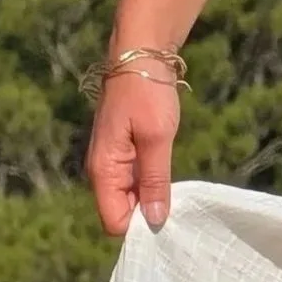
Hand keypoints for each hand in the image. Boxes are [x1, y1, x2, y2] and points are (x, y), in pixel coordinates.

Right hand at [86, 68, 182, 236]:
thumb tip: (155, 220)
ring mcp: (112, 161)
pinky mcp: (124, 151)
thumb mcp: (157, 138)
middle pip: (121, 212)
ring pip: (129, 197)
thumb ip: (154, 180)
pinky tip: (170, 178)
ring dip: (151, 199)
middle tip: (179, 210)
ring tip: (178, 196)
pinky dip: (151, 184)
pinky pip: (134, 180)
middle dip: (146, 216)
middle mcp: (103, 170)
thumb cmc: (147, 94)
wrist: (140, 54)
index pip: (115, 221)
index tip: (168, 221)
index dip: (140, 227)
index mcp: (104, 170)